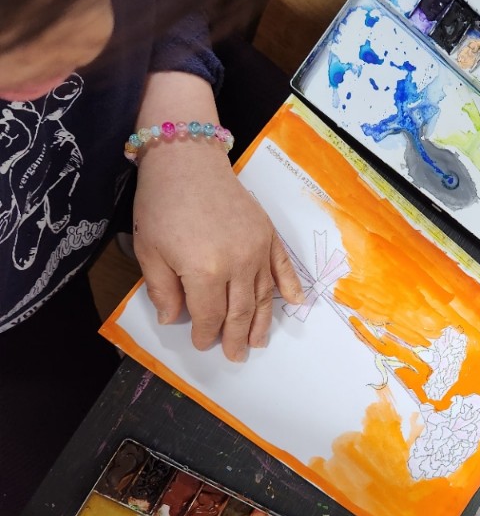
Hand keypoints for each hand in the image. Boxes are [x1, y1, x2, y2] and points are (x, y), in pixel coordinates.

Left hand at [133, 138, 303, 360]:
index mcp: (204, 271)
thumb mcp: (149, 250)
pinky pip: (282, 266)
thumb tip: (174, 319)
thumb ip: (162, 290)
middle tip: (235, 355)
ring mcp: (257, 249)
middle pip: (239, 311)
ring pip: (262, 296)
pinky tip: (294, 303)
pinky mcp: (267, 234)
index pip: (209, 315)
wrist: (187, 159)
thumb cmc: (161, 204)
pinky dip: (290, 286)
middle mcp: (237, 264)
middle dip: (236, 337)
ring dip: (261, 322)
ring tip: (258, 342)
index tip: (202, 343)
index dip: (205, 333)